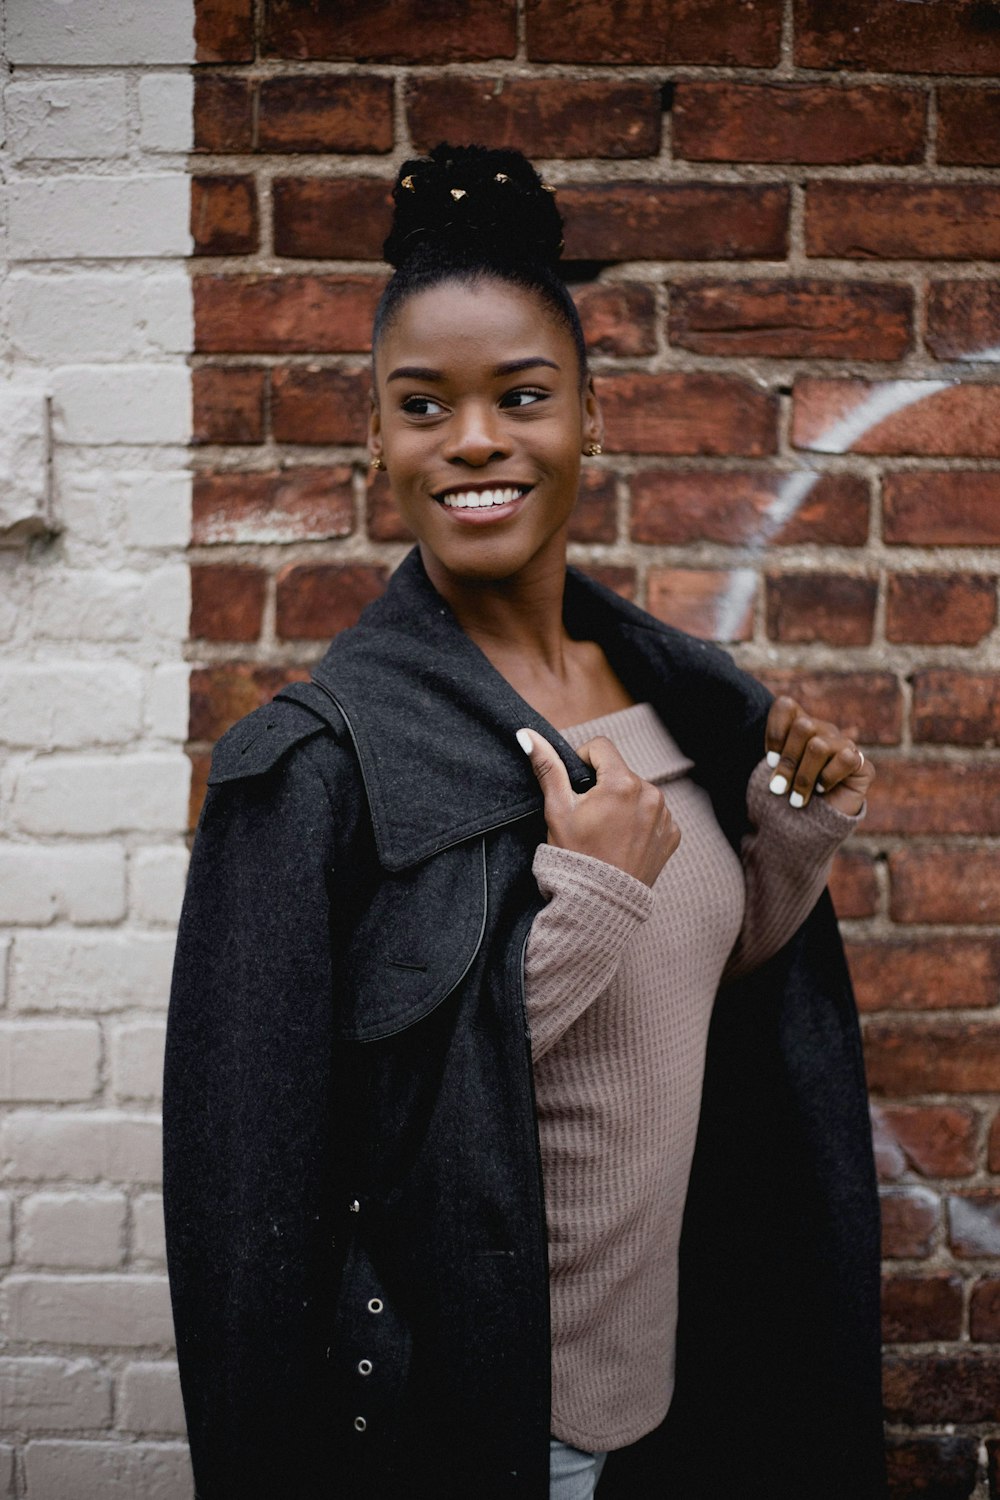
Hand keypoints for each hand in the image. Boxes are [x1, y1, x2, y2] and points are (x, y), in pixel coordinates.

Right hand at [517, 728, 679, 886]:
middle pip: (620, 772)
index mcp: (622, 783)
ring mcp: (665, 816)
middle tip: (589, 817)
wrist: (600, 904)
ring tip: (607, 832)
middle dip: (604, 786)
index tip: (576, 788)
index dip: (583, 761)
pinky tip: (623, 843)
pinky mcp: (671, 835)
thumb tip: (528, 735)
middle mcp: (651, 794)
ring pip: (638, 793)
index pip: (601, 747)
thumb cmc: (575, 857)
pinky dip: (639, 822)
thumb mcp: (557, 810)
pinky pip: (654, 815)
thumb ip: (547, 767)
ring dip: (623, 803)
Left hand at [765, 696, 874, 815]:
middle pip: (803, 726)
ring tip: (797, 799)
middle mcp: (822, 730)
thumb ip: (770, 757)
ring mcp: (844, 745)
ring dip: (803, 778)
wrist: (812, 826)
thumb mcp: (771, 774)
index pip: (786, 706)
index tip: (769, 760)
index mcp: (798, 725)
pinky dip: (829, 778)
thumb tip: (772, 756)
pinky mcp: (862, 764)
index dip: (775, 732)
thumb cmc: (787, 797)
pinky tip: (823, 790)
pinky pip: (845, 759)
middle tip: (778, 787)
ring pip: (819, 746)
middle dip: (787, 762)